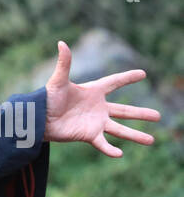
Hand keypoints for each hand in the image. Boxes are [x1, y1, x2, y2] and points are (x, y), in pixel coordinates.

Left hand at [44, 41, 159, 156]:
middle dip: (141, 113)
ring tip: (151, 141)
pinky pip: (102, 143)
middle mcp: (98, 108)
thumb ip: (64, 63)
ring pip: (119, 129)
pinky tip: (120, 154)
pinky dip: (110, 149)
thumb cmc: (47, 98)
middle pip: (124, 110)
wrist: (38, 119)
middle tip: (158, 116)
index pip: (115, 82)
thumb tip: (61, 43)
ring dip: (135, 135)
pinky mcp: (87, 135)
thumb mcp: (58, 80)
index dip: (127, 77)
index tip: (143, 73)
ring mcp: (94, 123)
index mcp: (93, 91)